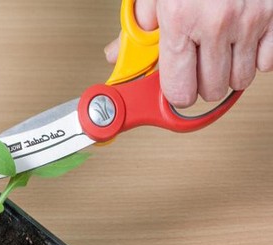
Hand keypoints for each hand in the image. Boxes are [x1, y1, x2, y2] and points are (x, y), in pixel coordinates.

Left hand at [104, 0, 272, 107]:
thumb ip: (138, 28)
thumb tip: (117, 55)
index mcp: (180, 20)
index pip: (179, 88)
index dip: (176, 93)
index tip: (176, 89)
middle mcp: (216, 23)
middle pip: (210, 90)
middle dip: (201, 84)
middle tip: (196, 66)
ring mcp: (248, 20)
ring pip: (239, 81)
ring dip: (227, 72)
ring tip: (217, 52)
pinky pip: (267, 63)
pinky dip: (254, 58)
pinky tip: (240, 43)